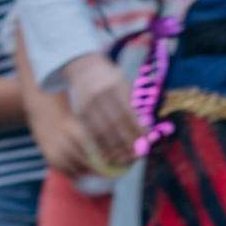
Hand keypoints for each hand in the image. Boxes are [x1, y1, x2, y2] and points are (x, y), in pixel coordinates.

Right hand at [63, 53, 137, 175]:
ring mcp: (88, 103)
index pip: (128, 112)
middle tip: (136, 154)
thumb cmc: (109, 78)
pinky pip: (91, 132)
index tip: (146, 141)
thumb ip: (132, 104)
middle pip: (115, 123)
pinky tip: (108, 153)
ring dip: (114, 147)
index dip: (137, 129)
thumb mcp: (123, 84)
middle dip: (127, 141)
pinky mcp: (79, 111)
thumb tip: (145, 130)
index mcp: (115, 85)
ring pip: (102, 130)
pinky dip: (100, 144)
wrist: (83, 68)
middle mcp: (100, 94)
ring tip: (124, 157)